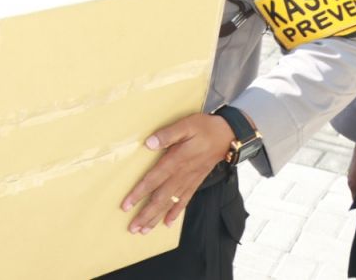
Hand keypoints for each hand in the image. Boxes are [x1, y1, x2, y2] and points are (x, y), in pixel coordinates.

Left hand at [120, 112, 234, 233]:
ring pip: (170, 203)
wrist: (228, 136)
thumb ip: (167, 134)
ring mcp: (189, 180)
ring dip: (156, 217)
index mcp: (176, 160)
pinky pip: (184, 201)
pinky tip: (167, 223)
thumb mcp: (185, 125)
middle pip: (160, 198)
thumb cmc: (204, 128)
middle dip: (146, 214)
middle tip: (133, 228)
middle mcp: (182, 174)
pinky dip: (175, 213)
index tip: (126, 205)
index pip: (153, 180)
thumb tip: (148, 143)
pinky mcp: (195, 182)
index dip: (139, 193)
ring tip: (144, 230)